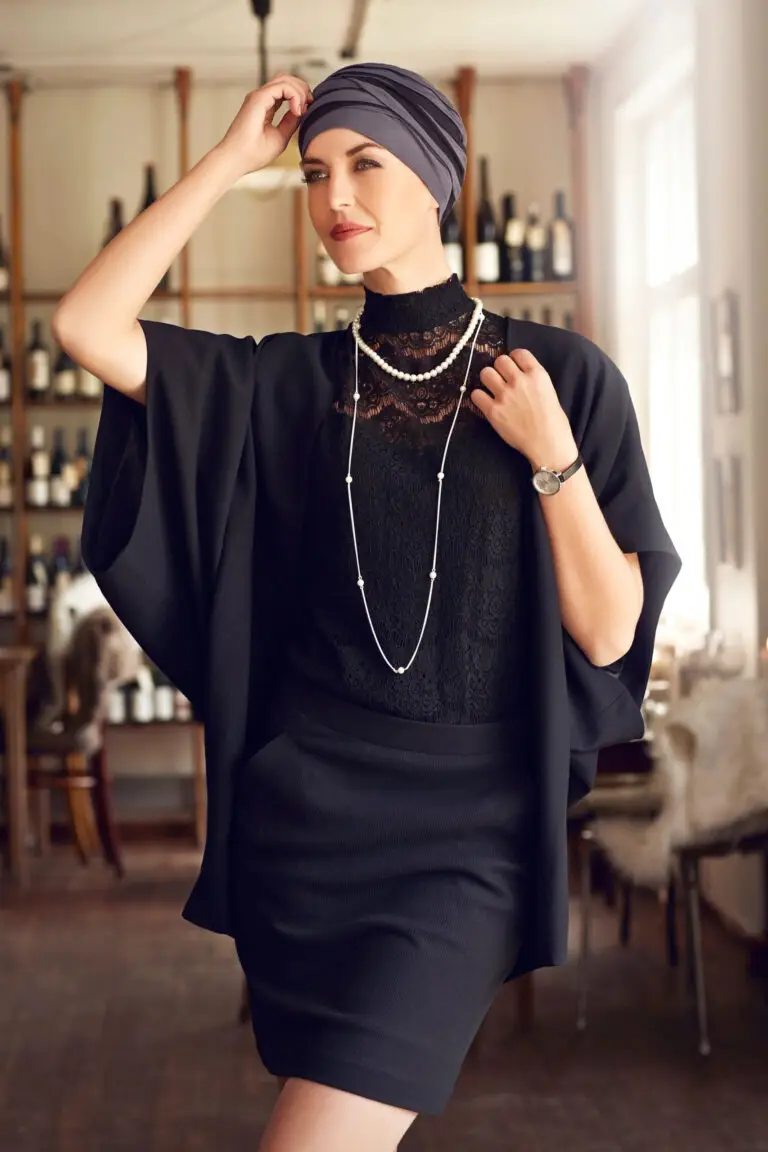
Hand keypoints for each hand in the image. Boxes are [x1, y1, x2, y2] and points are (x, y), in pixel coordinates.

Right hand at [219, 73, 313, 179]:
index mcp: (265, 105)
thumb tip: (302, 111)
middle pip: (287, 80)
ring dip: (300, 92)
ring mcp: (259, 96)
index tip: (307, 112)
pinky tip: (297, 110)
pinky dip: (295, 95)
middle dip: (303, 90)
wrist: (236, 160)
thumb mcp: (281, 136)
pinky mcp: (258, 98)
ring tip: (302, 109)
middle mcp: (261, 98)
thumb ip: (291, 122)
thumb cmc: (252, 154)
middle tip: (310, 106)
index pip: (286, 89)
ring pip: (286, 80)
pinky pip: (283, 86)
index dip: (301, 96)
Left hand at [471, 348, 577, 469]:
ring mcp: (505, 395)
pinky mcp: (493, 411)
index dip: (514, 359)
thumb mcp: (549, 391)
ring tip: (492, 388)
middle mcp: (520, 381)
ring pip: (485, 373)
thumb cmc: (553, 422)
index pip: (519, 353)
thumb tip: (519, 375)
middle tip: (502, 379)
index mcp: (537, 374)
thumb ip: (533, 380)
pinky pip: (476, 394)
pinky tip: (486, 402)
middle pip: (500, 360)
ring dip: (488, 379)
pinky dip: (479, 397)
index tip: (513, 366)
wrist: (548, 444)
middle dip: (500, 368)